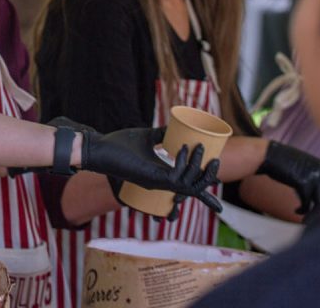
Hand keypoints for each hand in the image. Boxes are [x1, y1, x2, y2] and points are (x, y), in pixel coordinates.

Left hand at [50, 117, 222, 213]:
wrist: (99, 148)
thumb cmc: (118, 144)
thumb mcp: (146, 137)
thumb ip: (160, 134)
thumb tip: (176, 125)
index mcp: (161, 176)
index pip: (187, 189)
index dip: (205, 194)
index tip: (219, 185)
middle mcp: (161, 183)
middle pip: (193, 189)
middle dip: (207, 178)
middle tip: (215, 160)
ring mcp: (156, 182)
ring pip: (187, 184)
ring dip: (197, 166)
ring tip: (200, 147)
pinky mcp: (150, 179)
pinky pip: (174, 177)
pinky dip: (182, 164)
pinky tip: (185, 149)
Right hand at [257, 140, 319, 214]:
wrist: (269, 155)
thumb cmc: (286, 162)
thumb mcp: (307, 168)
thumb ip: (318, 178)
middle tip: (316, 219)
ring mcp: (314, 178)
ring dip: (313, 215)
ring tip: (306, 220)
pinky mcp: (303, 184)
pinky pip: (307, 204)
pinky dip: (302, 210)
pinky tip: (296, 211)